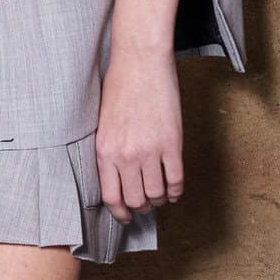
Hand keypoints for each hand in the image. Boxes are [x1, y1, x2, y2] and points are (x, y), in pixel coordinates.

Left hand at [95, 41, 182, 223]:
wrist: (140, 63)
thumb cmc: (119, 87)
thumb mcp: (102, 123)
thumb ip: (108, 150)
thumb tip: (116, 176)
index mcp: (105, 151)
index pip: (111, 197)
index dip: (120, 212)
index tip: (126, 216)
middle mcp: (126, 156)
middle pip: (135, 200)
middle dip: (141, 207)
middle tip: (146, 205)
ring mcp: (150, 151)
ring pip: (156, 193)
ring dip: (159, 200)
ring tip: (160, 196)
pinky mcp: (172, 144)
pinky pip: (176, 179)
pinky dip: (176, 190)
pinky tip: (175, 189)